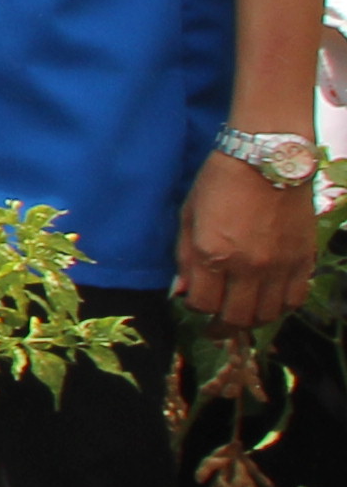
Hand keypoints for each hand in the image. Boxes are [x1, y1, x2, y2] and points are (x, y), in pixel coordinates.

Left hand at [181, 150, 322, 333]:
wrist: (267, 160)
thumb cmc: (219, 183)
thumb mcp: (189, 216)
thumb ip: (185, 258)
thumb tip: (182, 293)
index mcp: (214, 255)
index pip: (203, 305)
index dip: (196, 309)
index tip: (195, 302)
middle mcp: (249, 267)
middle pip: (237, 318)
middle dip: (222, 326)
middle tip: (217, 326)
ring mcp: (280, 266)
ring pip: (268, 315)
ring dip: (252, 319)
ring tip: (243, 313)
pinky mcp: (304, 260)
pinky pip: (295, 299)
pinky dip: (281, 307)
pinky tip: (270, 301)